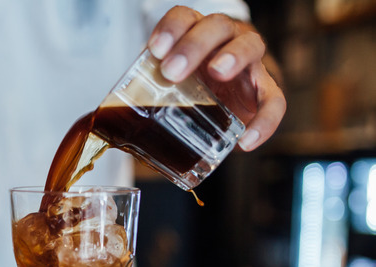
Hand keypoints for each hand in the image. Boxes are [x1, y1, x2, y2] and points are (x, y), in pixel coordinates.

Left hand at [147, 6, 285, 150]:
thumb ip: (141, 97)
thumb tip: (101, 126)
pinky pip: (274, 101)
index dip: (171, 28)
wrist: (225, 100)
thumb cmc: (188, 88)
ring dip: (233, 56)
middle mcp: (225, 40)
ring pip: (250, 46)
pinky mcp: (265, 91)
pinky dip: (265, 119)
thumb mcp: (165, 86)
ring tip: (216, 71)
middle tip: (173, 70)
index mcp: (195, 34)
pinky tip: (247, 140)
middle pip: (217, 27)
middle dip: (194, 44)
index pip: (185, 17)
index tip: (154, 49)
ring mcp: (249, 63)